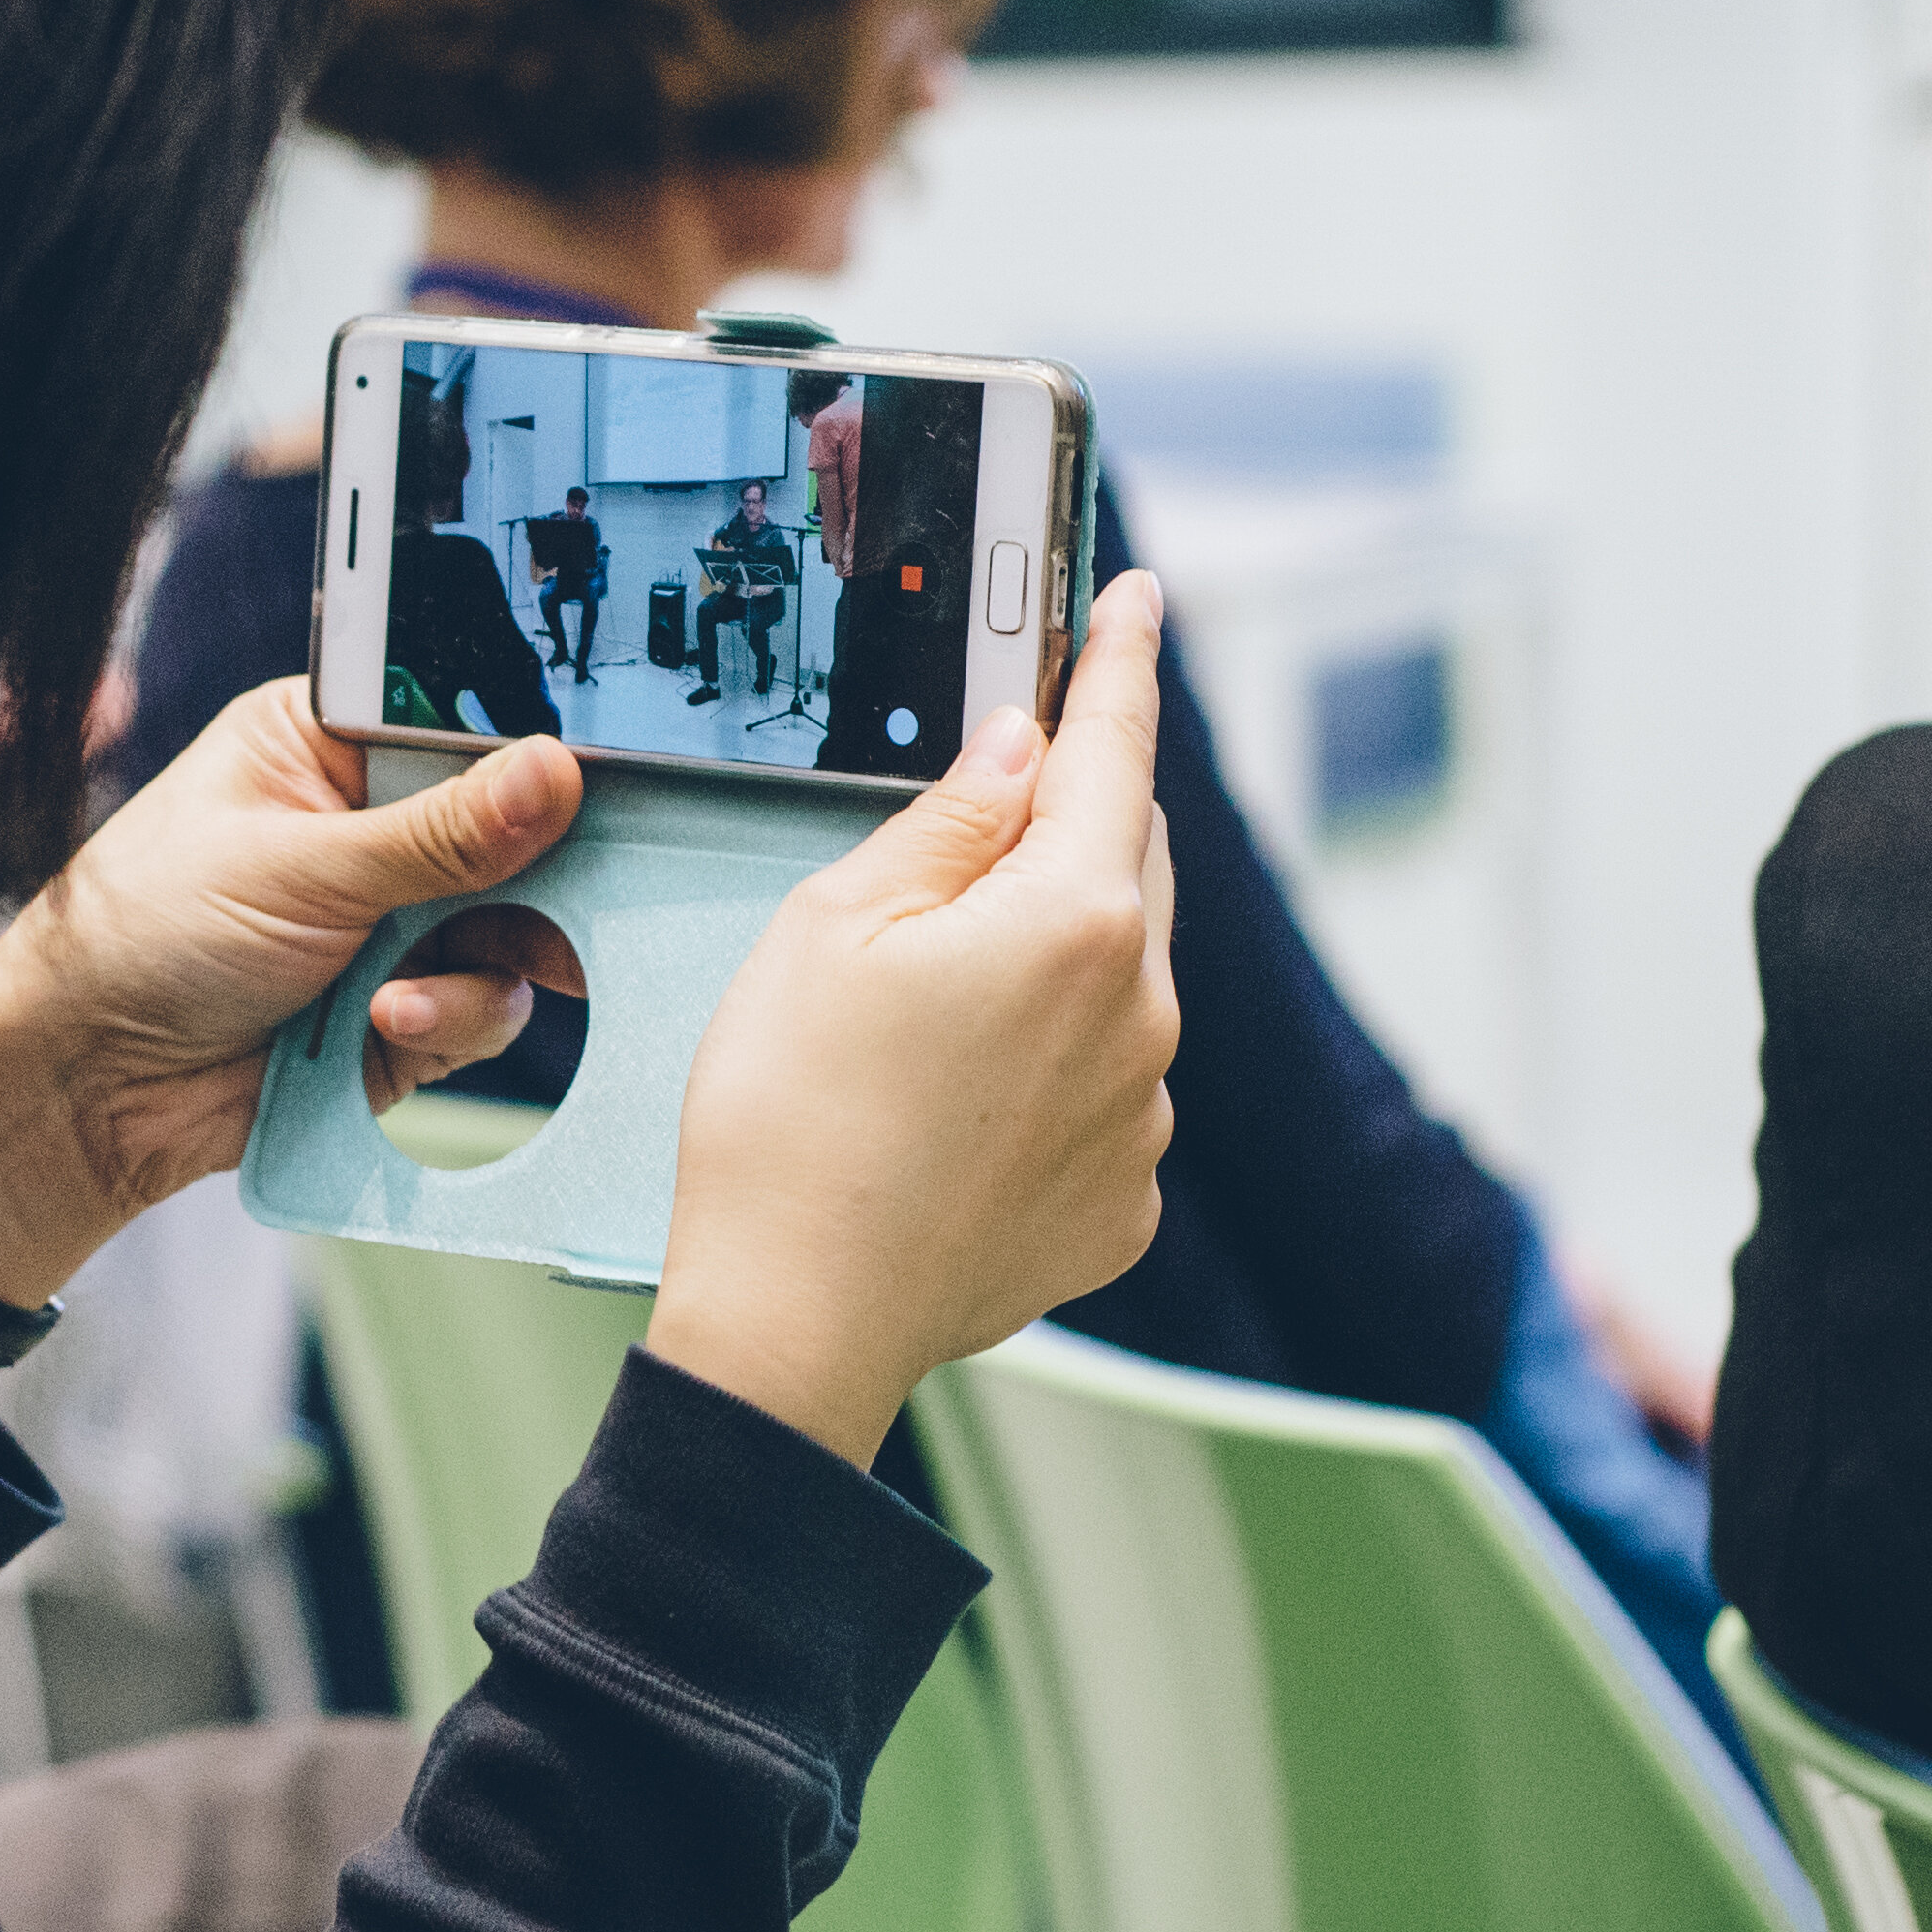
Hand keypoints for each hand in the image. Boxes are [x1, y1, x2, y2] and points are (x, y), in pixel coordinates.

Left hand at [0, 683, 580, 1416]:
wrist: (91, 1089)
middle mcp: (377, 826)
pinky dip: (453, 1020)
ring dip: (478, 963)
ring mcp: (399, 921)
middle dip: (535, 872)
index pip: (468, 726)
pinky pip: (488, 1007)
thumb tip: (555, 771)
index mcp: (333, 746)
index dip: (533, 756)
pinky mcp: (411, 1009)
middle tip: (555, 894)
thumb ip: (440, 833)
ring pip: (518, 927)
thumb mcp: (299, 866)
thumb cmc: (146, 937)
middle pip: (518, 831)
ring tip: (402, 991)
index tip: (593, 784)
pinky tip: (386, 1027)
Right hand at [643, 576, 1178, 1464]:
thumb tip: (1016, 752)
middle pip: (1125, 863)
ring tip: (924, 1015)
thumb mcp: (832, 928)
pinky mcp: (1122, 1201)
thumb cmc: (789, 1126)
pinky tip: (952, 1104)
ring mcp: (1142, 1117)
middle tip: (993, 812)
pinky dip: (1048, 1073)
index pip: (1112, 750)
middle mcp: (1138, 1013)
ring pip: (1115, 983)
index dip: (1120, 661)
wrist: (795, 1326)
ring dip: (1050, 962)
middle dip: (1074, 820)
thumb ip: (945, 824)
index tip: (1136, 605)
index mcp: (1071, 919)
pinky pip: (1103, 1094)